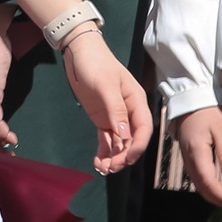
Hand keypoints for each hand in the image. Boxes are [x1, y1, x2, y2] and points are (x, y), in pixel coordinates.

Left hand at [59, 29, 152, 173]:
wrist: (78, 53)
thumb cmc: (96, 64)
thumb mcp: (106, 86)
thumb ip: (116, 110)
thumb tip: (125, 135)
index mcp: (136, 102)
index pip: (143, 129)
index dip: (137, 146)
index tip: (126, 158)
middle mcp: (129, 112)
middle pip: (131, 139)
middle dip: (123, 156)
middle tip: (110, 167)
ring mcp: (115, 116)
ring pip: (119, 143)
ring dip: (113, 157)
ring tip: (103, 168)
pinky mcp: (103, 119)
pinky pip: (107, 139)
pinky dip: (104, 151)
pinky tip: (98, 161)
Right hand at [173, 106, 221, 209]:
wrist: (190, 100)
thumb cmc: (208, 113)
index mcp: (197, 152)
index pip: (208, 183)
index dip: (221, 197)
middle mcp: (188, 158)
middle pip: (200, 187)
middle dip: (216, 200)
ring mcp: (186, 157)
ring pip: (196, 184)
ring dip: (211, 194)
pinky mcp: (187, 155)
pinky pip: (194, 177)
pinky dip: (205, 186)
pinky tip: (216, 186)